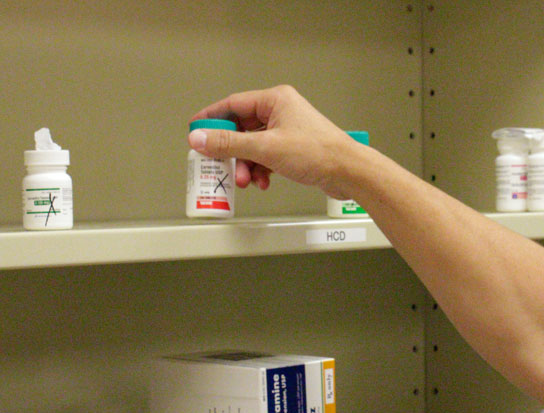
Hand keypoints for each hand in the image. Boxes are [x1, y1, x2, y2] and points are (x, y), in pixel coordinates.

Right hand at [189, 85, 365, 198]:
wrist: (348, 172)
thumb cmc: (319, 152)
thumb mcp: (265, 148)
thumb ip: (229, 144)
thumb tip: (200, 138)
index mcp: (275, 100)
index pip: (232, 104)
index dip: (211, 119)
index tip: (195, 132)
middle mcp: (281, 112)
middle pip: (241, 128)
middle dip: (232, 152)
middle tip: (220, 165)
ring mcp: (287, 131)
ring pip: (253, 146)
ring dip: (246, 165)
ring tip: (246, 180)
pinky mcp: (292, 149)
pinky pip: (266, 157)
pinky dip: (260, 170)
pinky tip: (263, 182)